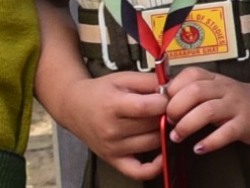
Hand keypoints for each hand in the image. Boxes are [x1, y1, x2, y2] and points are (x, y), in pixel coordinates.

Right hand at [55, 68, 170, 176]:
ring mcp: (112, 148)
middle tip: (168, 108)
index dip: (164, 101)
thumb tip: (175, 87)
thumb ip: (149, 81)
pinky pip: (139, 172)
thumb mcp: (123, 78)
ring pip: (153, 143)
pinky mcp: (113, 160)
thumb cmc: (101, 92)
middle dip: (166, 115)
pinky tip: (163, 154)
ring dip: (163, 133)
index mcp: (113, 106)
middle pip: (152, 125)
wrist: (74, 107)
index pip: (146, 107)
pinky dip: (155, 167)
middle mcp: (111, 130)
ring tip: (161, 122)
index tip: (167, 96)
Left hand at [163, 66, 249, 152]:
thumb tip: (161, 103)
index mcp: (215, 79)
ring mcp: (236, 106)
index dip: (172, 90)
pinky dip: (210, 142)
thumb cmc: (235, 101)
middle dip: (176, 108)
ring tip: (177, 137)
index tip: (164, 105)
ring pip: (208, 110)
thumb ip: (193, 92)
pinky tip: (199, 148)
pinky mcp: (245, 124)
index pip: (190, 75)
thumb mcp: (215, 90)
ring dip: (187, 125)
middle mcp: (225, 89)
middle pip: (196, 91)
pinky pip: (226, 132)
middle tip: (169, 122)